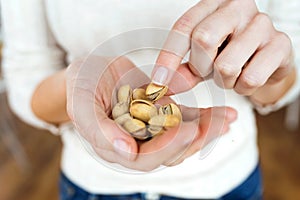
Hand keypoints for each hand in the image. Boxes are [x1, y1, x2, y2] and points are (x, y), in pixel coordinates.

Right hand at [66, 56, 236, 170]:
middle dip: (197, 139)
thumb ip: (98, 131)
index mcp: (117, 145)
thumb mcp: (82, 104)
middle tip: (220, 124)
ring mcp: (152, 127)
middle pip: (171, 151)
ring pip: (183, 136)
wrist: (91, 70)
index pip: (145, 158)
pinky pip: (186, 117)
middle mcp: (137, 141)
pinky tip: (224, 113)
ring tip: (228, 118)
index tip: (188, 131)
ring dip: (207, 129)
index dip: (167, 149)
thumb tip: (125, 153)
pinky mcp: (162, 111)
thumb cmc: (81, 85)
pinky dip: (205, 116)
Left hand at [152, 0, 294, 98]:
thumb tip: (164, 84)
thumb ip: (184, 70)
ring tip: (231, 74)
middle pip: (203, 39)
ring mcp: (261, 24)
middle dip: (201, 67)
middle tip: (209, 70)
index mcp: (213, 5)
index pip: (184, 27)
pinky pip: (250, 79)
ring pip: (226, 66)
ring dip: (224, 81)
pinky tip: (247, 77)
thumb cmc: (230, 52)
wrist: (266, 57)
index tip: (158, 81)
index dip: (168, 57)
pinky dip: (243, 88)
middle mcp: (237, 8)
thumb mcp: (203, 58)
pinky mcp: (280, 44)